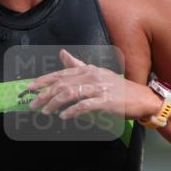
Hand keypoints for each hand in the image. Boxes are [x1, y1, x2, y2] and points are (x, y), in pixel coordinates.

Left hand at [26, 49, 160, 121]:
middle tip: (32, 105)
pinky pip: (84, 105)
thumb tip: (62, 54)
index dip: (43, 80)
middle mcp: (92, 75)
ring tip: (45, 112)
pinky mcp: (106, 101)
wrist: (142, 98)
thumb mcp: (97, 73)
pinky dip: (72, 111)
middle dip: (44, 94)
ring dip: (54, 104)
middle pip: (62, 84)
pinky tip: (64, 117)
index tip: (29, 88)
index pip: (60, 73)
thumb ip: (78, 65)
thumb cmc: (118, 88)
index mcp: (88, 69)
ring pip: (70, 94)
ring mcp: (99, 88)